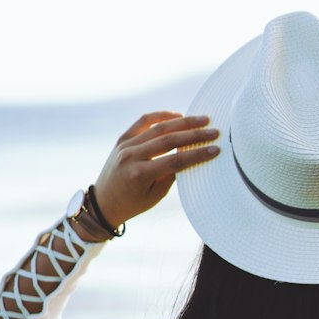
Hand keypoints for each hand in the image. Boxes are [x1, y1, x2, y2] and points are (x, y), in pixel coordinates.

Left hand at [90, 113, 219, 227]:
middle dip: (194, 135)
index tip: (215, 149)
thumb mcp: (155, 195)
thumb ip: (171, 174)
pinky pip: (143, 122)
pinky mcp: (122, 139)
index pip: (175, 161)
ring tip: (201, 120)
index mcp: (140, 174)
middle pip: (168, 141)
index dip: (197, 154)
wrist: (103, 202)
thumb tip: (190, 154)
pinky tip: (177, 115)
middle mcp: (131, 157)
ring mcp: (125, 145)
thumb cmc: (133, 203)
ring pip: (158, 128)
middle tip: (213, 131)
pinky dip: (160, 116)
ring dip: (182, 122)